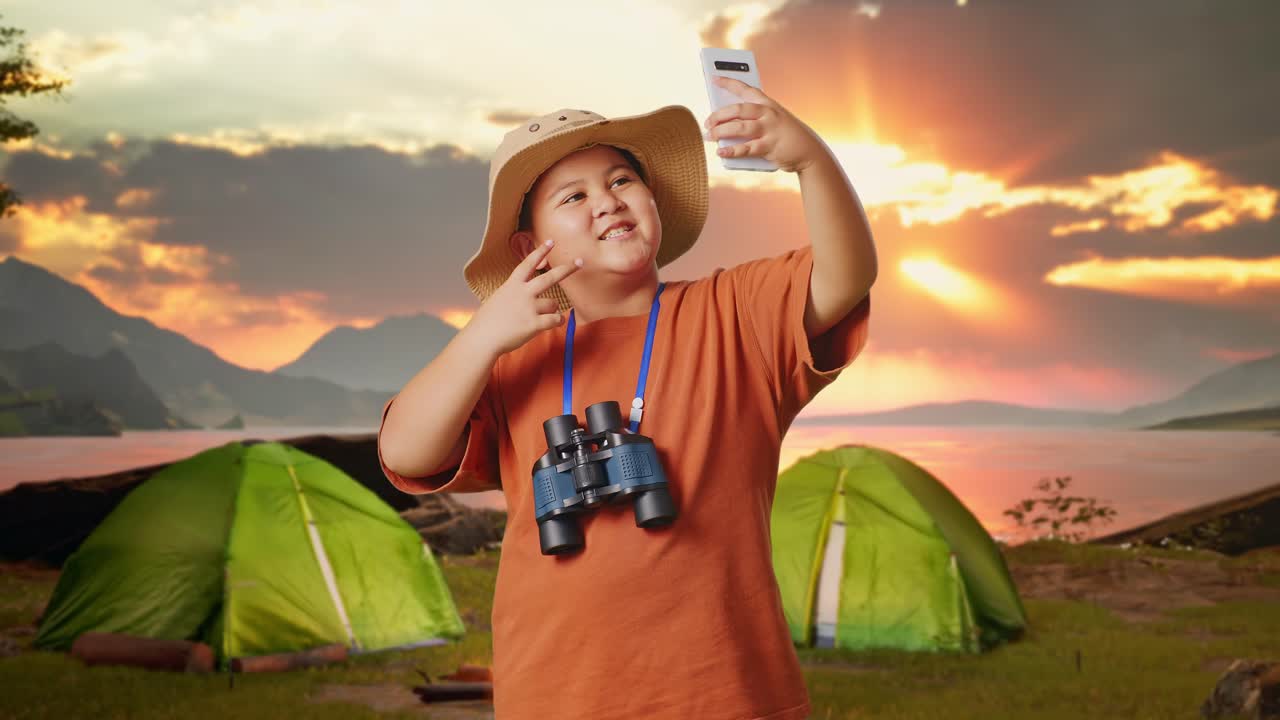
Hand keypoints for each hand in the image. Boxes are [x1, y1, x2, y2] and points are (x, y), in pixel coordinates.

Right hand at [463, 240, 581, 356]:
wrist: (482, 338)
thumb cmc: (487, 322)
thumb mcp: (498, 299)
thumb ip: (514, 295)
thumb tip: (526, 299)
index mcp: (512, 285)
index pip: (528, 263)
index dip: (540, 252)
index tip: (551, 242)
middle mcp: (523, 293)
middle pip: (550, 277)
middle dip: (567, 269)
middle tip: (580, 262)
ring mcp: (529, 308)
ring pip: (553, 304)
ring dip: (553, 309)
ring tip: (545, 316)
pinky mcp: (534, 324)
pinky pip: (555, 320)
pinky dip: (558, 321)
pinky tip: (556, 322)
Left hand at [704, 76, 825, 172]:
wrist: (810, 152)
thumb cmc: (787, 135)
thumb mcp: (773, 121)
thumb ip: (754, 120)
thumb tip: (726, 127)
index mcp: (769, 104)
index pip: (746, 89)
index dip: (729, 83)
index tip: (714, 78)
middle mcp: (769, 114)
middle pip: (738, 110)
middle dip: (719, 115)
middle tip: (707, 122)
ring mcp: (770, 130)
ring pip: (739, 128)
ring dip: (721, 132)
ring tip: (710, 136)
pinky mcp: (770, 147)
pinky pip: (745, 148)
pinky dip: (731, 150)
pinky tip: (721, 151)